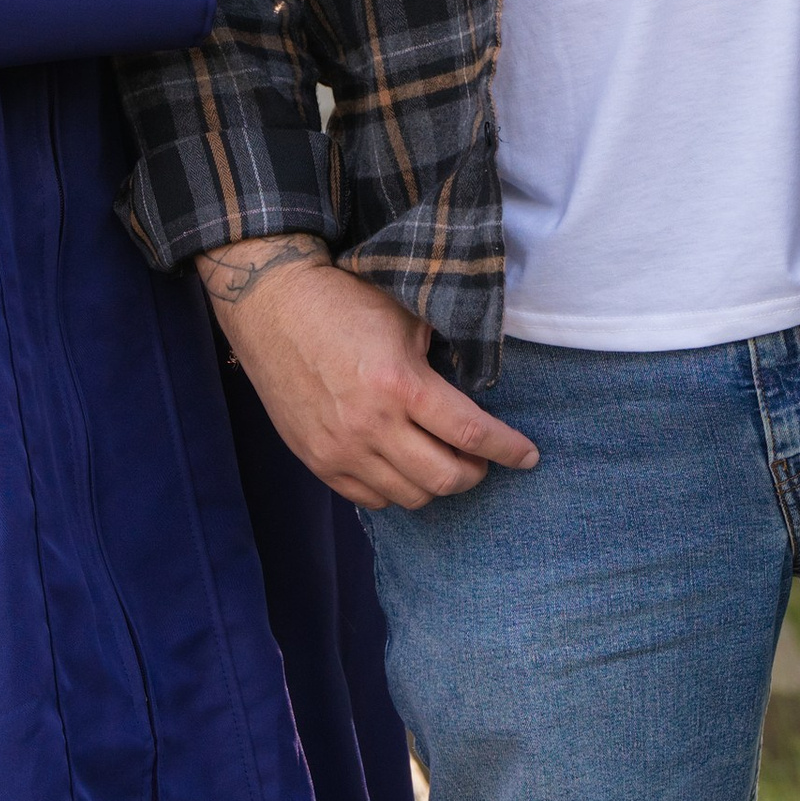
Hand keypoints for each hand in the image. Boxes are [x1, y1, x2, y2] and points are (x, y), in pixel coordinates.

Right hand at [201, 239, 538, 506]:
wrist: (271, 304)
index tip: (528, 456)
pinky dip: (396, 490)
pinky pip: (370, 499)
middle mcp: (370, 426)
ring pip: (409, 497)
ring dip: (436, 484)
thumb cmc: (343, 301)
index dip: (508, 449)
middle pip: (444, 479)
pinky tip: (403, 467)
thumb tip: (482, 387)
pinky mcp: (315, 459)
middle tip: (481, 459)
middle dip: (476, 474)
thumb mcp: (406, 316)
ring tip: (442, 461)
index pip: (471, 434)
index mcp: (400, 385)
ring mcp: (339, 449)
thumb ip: (445, 355)